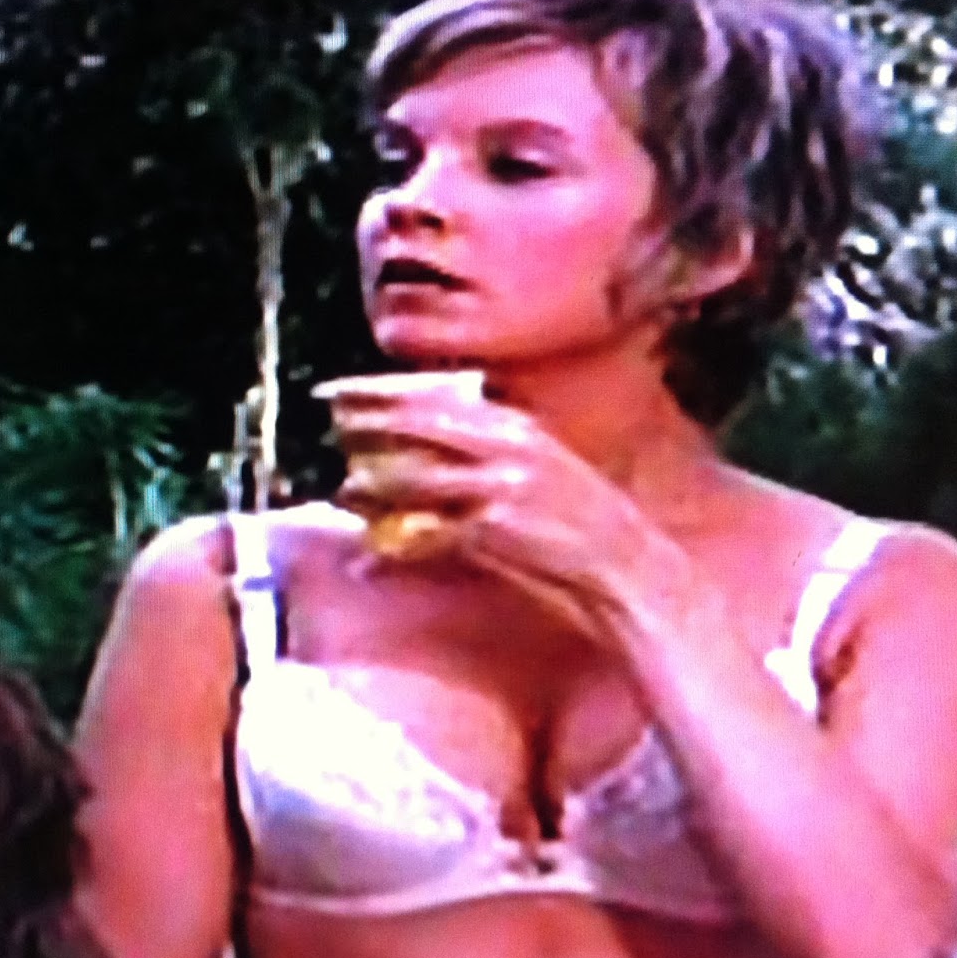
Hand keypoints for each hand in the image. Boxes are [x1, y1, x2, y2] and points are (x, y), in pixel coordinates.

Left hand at [331, 393, 687, 637]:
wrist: (630, 570)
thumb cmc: (578, 526)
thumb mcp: (537, 470)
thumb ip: (485, 451)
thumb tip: (423, 445)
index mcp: (517, 427)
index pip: (435, 396)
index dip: (379, 390)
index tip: (335, 387)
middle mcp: (510, 447)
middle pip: (420, 423)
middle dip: (368, 418)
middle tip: (326, 418)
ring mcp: (506, 489)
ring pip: (420, 478)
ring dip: (375, 486)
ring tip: (342, 490)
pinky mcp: (502, 533)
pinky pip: (433, 535)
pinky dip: (399, 547)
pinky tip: (369, 556)